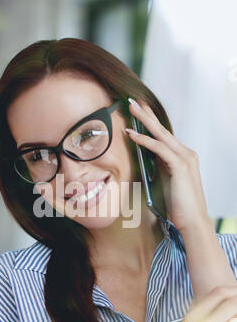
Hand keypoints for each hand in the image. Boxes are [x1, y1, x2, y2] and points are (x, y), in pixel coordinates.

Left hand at [125, 98, 209, 232]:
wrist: (191, 222)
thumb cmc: (176, 207)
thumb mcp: (164, 183)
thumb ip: (156, 170)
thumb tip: (141, 160)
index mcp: (182, 158)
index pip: (164, 135)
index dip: (151, 122)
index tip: (139, 110)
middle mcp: (186, 154)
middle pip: (162, 129)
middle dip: (147, 114)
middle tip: (132, 100)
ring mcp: (185, 159)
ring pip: (161, 134)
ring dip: (144, 120)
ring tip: (130, 108)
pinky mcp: (181, 166)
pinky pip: (160, 148)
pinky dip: (145, 140)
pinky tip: (132, 134)